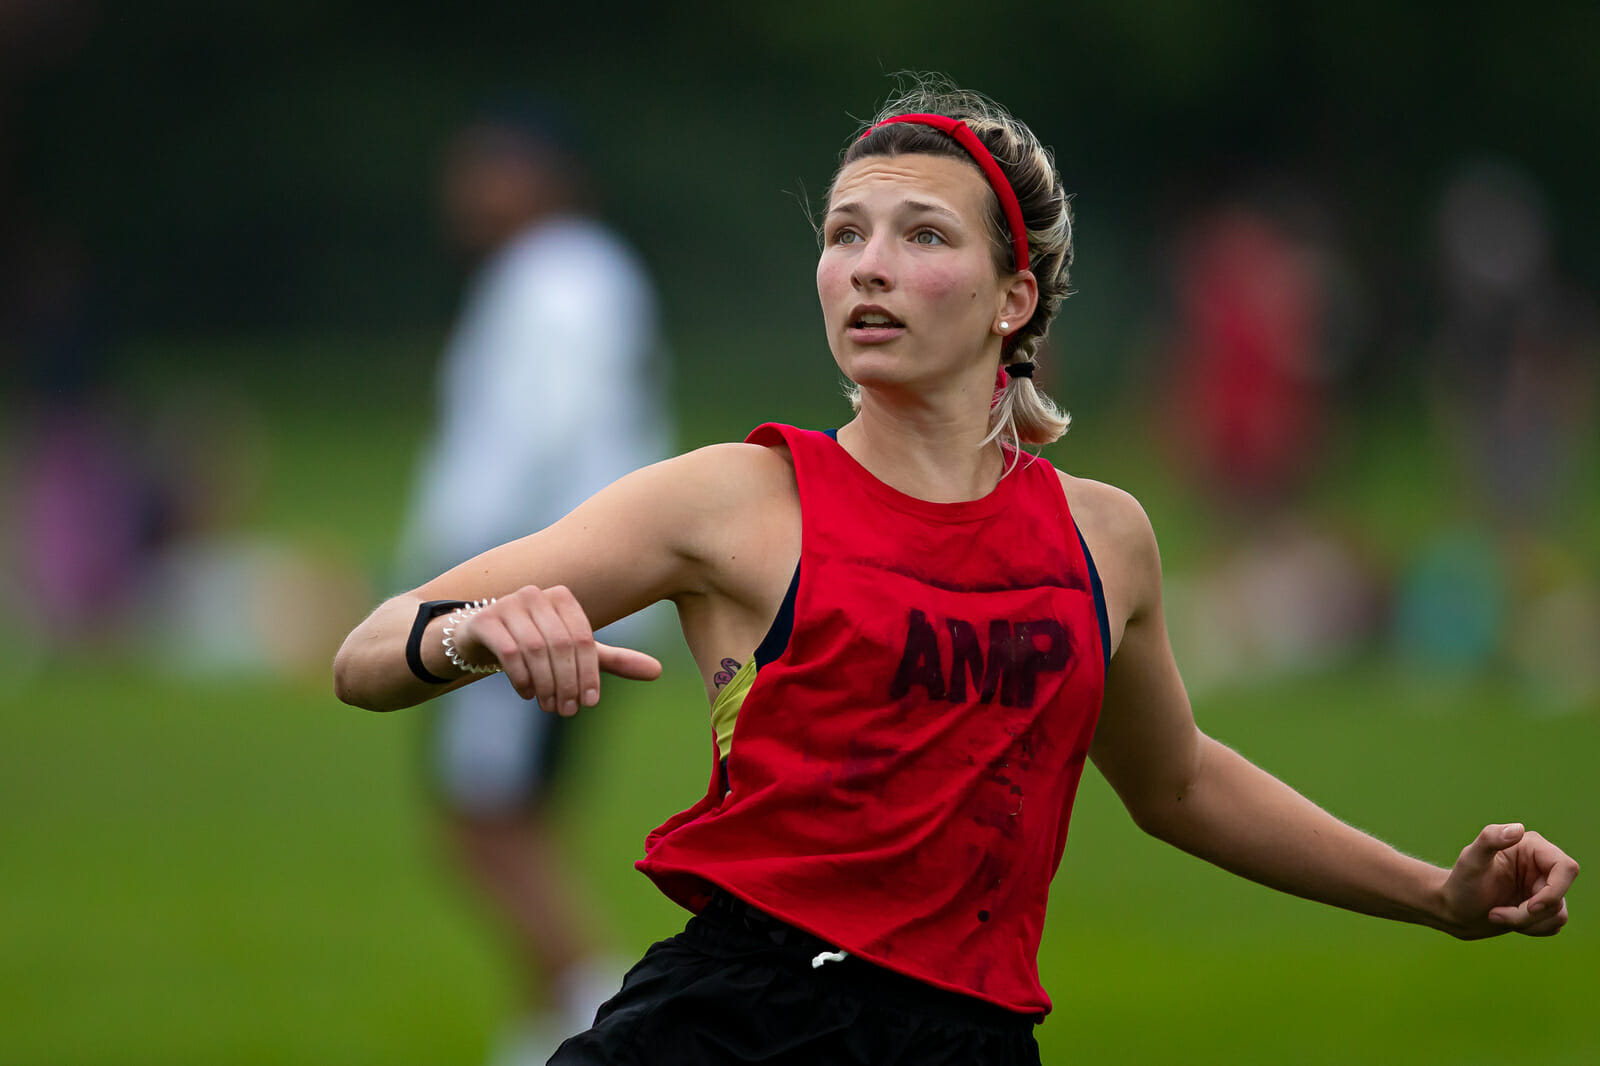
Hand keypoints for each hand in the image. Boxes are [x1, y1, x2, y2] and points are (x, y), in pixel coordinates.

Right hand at [454, 585, 661, 715]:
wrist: (481, 638)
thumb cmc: (537, 644)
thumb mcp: (575, 653)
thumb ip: (613, 660)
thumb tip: (658, 671)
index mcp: (562, 597)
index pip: (583, 639)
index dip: (589, 674)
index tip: (590, 702)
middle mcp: (535, 595)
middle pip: (561, 646)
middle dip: (567, 683)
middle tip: (567, 710)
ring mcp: (507, 604)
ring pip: (535, 650)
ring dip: (545, 684)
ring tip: (549, 706)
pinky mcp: (484, 620)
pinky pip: (508, 651)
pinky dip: (521, 677)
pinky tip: (527, 693)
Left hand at [1439, 823, 1578, 938]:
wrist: (1455, 909)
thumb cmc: (1461, 882)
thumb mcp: (1471, 860)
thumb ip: (1490, 838)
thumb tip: (1518, 829)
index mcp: (1531, 846)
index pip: (1566, 868)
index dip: (1555, 891)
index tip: (1530, 907)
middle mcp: (1543, 865)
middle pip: (1559, 897)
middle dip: (1528, 913)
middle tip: (1496, 915)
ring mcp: (1545, 887)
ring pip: (1557, 915)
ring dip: (1525, 922)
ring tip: (1495, 915)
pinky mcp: (1545, 907)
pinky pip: (1553, 925)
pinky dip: (1529, 928)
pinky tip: (1506, 919)